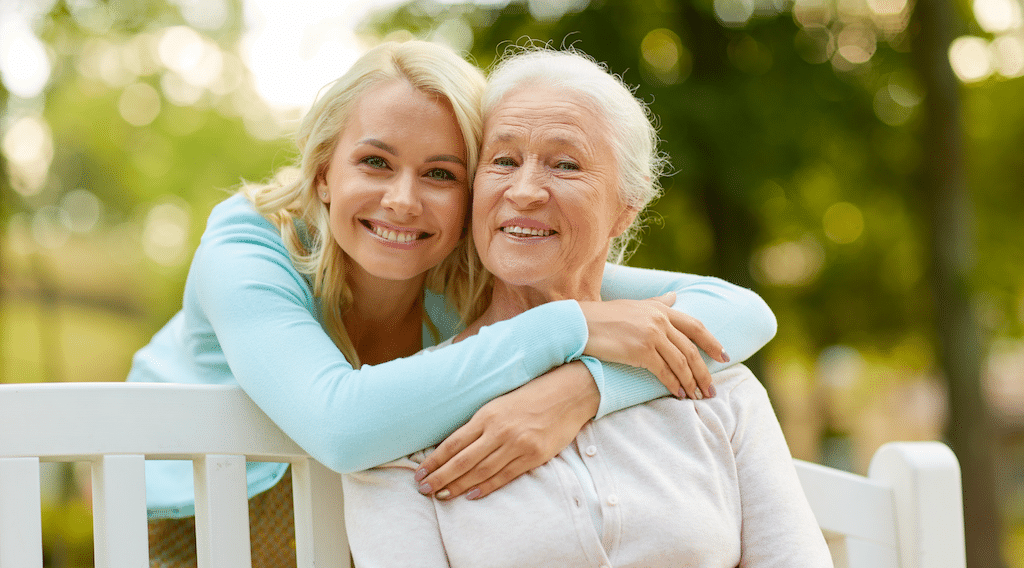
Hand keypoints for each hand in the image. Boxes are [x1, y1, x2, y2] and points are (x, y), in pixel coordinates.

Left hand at [415, 361, 598, 499]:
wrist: (568, 393)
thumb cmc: (531, 395)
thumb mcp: (499, 403)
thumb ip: (480, 424)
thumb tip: (455, 446)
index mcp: (487, 415)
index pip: (452, 443)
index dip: (434, 461)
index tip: (420, 473)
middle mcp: (499, 431)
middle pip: (462, 461)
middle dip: (440, 477)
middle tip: (423, 489)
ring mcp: (517, 445)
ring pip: (480, 472)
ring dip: (458, 486)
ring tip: (441, 496)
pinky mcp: (534, 456)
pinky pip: (505, 476)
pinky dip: (486, 487)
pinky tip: (471, 495)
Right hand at [578, 292, 727, 399]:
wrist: (579, 325)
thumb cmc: (604, 317)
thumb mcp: (634, 305)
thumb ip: (657, 303)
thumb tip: (675, 296)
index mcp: (660, 309)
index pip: (695, 326)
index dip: (713, 343)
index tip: (724, 357)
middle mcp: (659, 320)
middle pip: (691, 349)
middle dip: (704, 371)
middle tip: (711, 389)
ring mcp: (651, 335)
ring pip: (681, 363)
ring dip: (691, 382)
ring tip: (697, 396)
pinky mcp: (641, 350)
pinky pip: (664, 372)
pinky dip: (674, 384)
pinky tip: (678, 394)